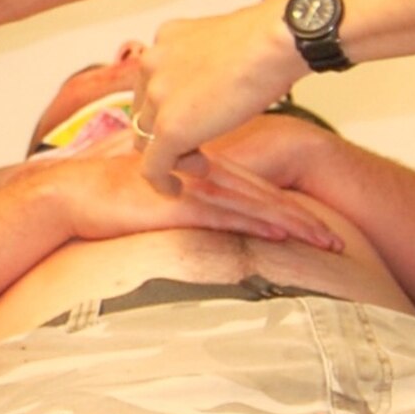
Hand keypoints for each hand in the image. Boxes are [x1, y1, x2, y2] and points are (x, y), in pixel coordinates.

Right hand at [49, 138, 341, 249]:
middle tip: (341, 239)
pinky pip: (227, 215)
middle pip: (268, 196)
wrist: (73, 195)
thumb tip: (203, 219)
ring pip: (256, 205)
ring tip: (328, 242)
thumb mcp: (158, 200)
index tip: (321, 223)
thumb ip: (184, 202)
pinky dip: (258, 222)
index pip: (258, 187)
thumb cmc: (111, 200)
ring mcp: (195, 190)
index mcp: (204, 171)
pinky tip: (282, 232)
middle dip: (306, 219)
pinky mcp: (180, 205)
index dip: (291, 205)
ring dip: (294, 224)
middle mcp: (206, 176)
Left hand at [131, 1, 299, 193]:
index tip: (193, 122)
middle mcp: (153, 64)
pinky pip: (153, 166)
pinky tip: (175, 190)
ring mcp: (158, 96)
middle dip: (167, 134)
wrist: (276, 42)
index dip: (169, 109)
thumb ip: (213, 62)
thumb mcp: (229, 43)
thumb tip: (226, 77)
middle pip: (145, 112)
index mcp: (167, 39)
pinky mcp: (169, 127)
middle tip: (197, 148)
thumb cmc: (270, 39)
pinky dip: (162, 182)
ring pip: (146, 139)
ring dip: (170, 155)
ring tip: (200, 163)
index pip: (154, 84)